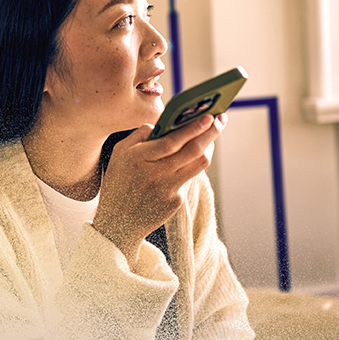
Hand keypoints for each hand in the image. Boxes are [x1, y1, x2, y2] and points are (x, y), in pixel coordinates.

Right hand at [91, 113, 226, 266]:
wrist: (118, 224)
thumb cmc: (119, 182)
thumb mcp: (119, 154)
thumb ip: (139, 135)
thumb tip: (162, 122)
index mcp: (139, 159)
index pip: (172, 141)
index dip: (193, 128)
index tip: (208, 116)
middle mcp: (155, 175)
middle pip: (193, 151)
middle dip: (211, 132)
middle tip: (221, 118)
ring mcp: (168, 190)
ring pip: (200, 164)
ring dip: (209, 147)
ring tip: (211, 134)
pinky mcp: (176, 202)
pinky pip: (192, 177)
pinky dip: (194, 164)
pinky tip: (194, 156)